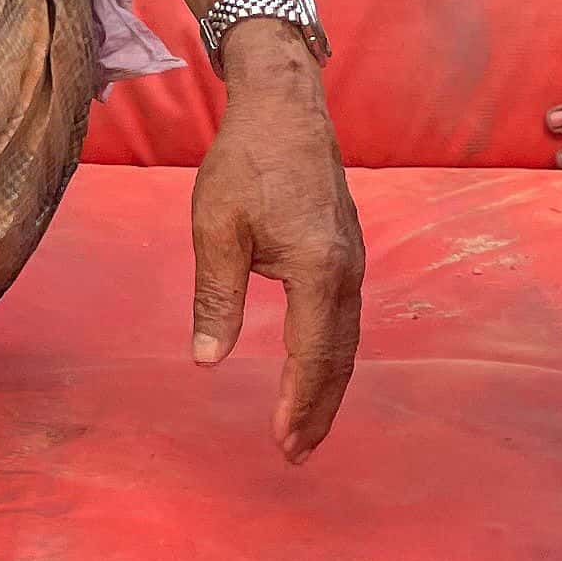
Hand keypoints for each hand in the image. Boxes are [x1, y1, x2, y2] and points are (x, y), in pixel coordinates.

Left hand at [187, 29, 359, 460]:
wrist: (285, 107)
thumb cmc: (246, 162)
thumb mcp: (216, 229)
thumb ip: (215, 297)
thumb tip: (207, 359)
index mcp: (318, 270)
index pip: (313, 355)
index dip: (299, 404)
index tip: (282, 443)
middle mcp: (347, 271)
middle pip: (340, 358)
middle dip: (319, 409)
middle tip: (297, 453)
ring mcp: (354, 260)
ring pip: (348, 340)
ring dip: (329, 386)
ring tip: (307, 427)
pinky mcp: (348, 250)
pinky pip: (347, 317)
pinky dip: (334, 354)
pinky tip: (316, 368)